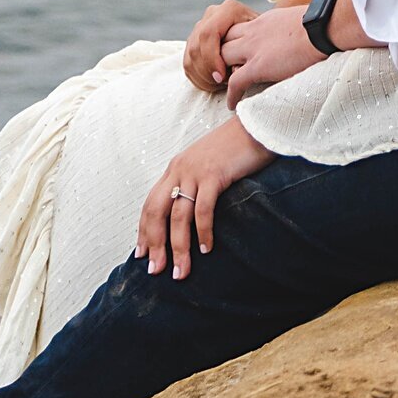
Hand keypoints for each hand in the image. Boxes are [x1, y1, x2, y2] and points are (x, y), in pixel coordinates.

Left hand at [136, 120, 271, 278]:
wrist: (256, 126)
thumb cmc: (234, 149)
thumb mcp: (205, 164)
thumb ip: (193, 184)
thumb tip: (188, 214)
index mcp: (175, 168)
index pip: (150, 204)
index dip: (144, 231)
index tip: (142, 254)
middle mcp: (179, 169)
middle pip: (156, 212)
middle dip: (155, 244)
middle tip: (156, 270)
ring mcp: (195, 171)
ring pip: (178, 216)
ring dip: (178, 247)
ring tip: (181, 271)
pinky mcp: (214, 174)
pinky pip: (203, 209)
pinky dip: (203, 231)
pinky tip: (206, 248)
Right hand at [183, 0, 258, 91]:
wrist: (263, 30)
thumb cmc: (266, 36)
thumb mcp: (263, 39)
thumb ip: (249, 50)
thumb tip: (234, 70)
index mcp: (229, 9)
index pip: (208, 34)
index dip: (212, 59)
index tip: (222, 77)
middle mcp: (212, 14)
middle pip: (197, 46)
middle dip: (207, 71)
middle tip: (221, 83)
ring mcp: (201, 26)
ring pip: (190, 56)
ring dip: (202, 76)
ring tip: (219, 84)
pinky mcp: (195, 40)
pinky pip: (188, 62)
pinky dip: (198, 77)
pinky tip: (212, 83)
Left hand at [222, 5, 322, 107]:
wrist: (323, 28)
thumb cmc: (320, 24)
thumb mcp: (298, 20)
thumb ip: (289, 28)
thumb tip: (300, 35)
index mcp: (264, 20)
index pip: (237, 29)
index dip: (233, 42)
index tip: (236, 55)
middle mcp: (253, 32)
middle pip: (223, 40)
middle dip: (220, 54)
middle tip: (224, 71)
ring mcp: (253, 48)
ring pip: (222, 57)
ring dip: (221, 71)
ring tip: (224, 88)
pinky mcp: (258, 66)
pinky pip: (234, 82)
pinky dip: (230, 94)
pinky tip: (231, 105)